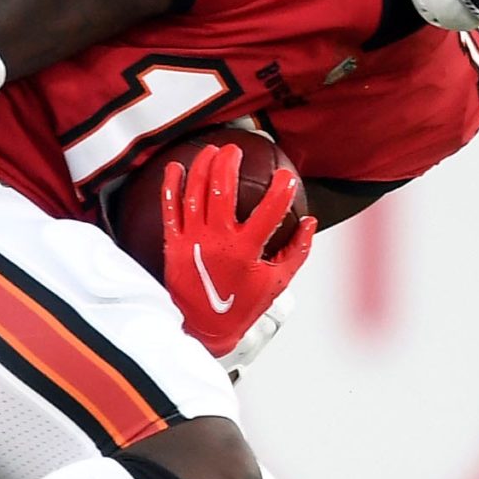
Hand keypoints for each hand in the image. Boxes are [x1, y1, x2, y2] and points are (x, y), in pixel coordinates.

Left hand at [158, 142, 316, 356]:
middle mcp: (218, 241)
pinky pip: (169, 209)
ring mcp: (192, 241)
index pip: (269, 211)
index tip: (286, 176)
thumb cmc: (241, 306)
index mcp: (246, 250)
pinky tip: (174, 166)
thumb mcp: (276, 283)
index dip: (280, 189)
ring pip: (194, 193)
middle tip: (234, 150)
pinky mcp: (173, 245)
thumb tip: (310, 222)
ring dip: (202, 166)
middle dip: (228, 163)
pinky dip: (170, 185)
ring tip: (211, 150)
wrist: (202, 328)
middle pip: (222, 190)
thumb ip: (296, 251)